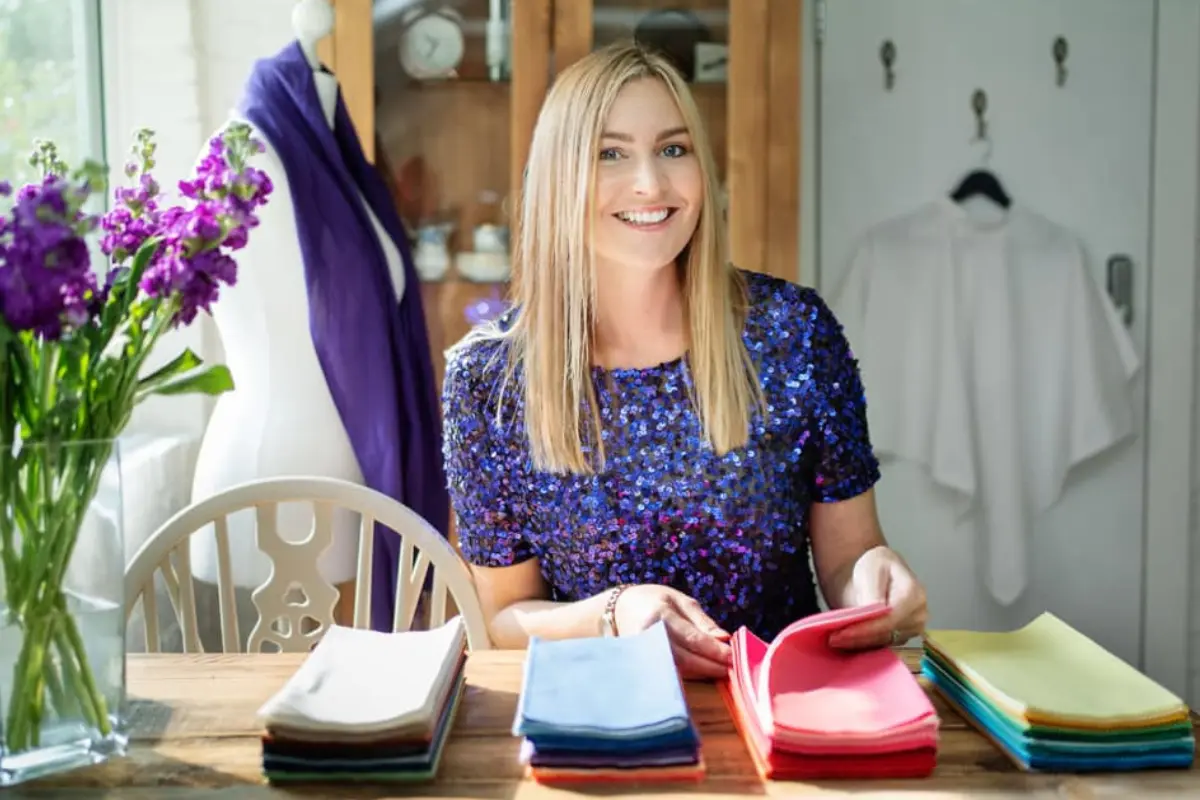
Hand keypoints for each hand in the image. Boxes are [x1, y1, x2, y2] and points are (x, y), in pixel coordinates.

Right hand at [613, 584, 731, 679]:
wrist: (618, 609)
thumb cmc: (654, 601)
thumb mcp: (681, 601)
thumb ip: (703, 622)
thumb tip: (724, 639)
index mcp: (661, 615)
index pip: (693, 638)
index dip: (715, 651)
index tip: (734, 658)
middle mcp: (649, 636)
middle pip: (686, 658)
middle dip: (711, 666)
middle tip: (733, 670)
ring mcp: (643, 653)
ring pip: (678, 669)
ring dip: (702, 673)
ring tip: (721, 672)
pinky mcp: (641, 664)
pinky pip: (669, 672)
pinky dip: (689, 675)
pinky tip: (702, 674)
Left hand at [827, 545, 927, 650]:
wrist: (879, 571)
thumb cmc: (876, 565)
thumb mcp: (871, 569)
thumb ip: (872, 592)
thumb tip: (872, 614)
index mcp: (914, 595)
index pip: (889, 620)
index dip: (865, 629)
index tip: (841, 633)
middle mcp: (918, 614)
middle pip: (886, 634)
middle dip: (858, 638)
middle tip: (832, 639)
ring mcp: (914, 628)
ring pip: (883, 642)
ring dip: (859, 643)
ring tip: (836, 640)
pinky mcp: (904, 636)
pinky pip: (883, 644)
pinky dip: (864, 644)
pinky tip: (847, 641)